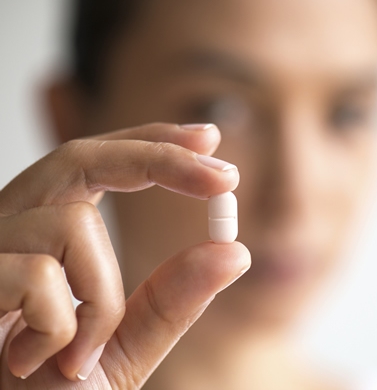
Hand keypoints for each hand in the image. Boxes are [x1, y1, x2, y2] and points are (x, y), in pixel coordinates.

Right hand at [0, 123, 250, 388]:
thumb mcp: (122, 347)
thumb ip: (171, 301)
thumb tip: (233, 252)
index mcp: (45, 234)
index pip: (97, 165)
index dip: (150, 143)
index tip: (208, 137)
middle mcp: (10, 226)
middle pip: (81, 157)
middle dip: (158, 157)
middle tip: (227, 176)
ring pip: (73, 224)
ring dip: (102, 298)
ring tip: (78, 355)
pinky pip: (40, 276)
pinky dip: (63, 326)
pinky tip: (35, 360)